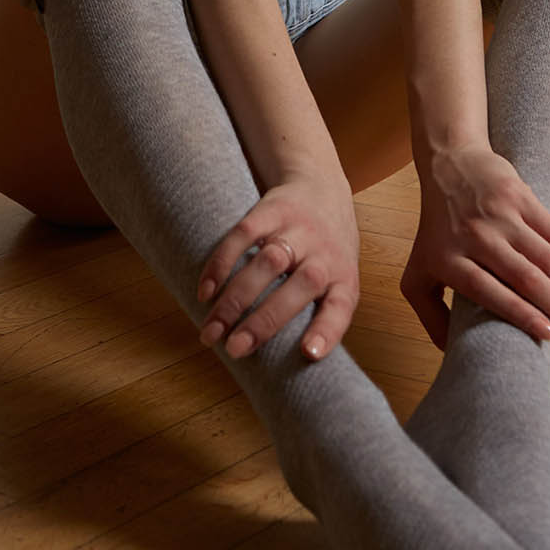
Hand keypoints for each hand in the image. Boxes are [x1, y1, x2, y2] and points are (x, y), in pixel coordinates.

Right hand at [195, 173, 359, 362]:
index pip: (340, 308)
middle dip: (262, 322)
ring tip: (211, 330)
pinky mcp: (271, 211)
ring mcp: (297, 230)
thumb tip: (290, 363)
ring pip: (266, 264)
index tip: (308, 354)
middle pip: (296, 289)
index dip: (326, 331)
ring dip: (235, 299)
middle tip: (234, 349)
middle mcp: (324, 254)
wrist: (320, 185)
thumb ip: (320, 313)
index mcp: (344, 278)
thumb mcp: (339, 277)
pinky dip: (221, 264)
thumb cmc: (328, 248)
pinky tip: (206, 290)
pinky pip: (243, 235)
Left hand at [401, 147, 549, 350]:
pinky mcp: (521, 197)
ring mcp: (500, 215)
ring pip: (546, 257)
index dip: (520, 314)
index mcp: (448, 259)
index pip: (487, 291)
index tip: (548, 335)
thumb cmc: (435, 230)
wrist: (447, 165)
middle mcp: (476, 236)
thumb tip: (453, 353)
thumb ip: (429, 315)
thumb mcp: (416, 273)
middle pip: (524, 277)